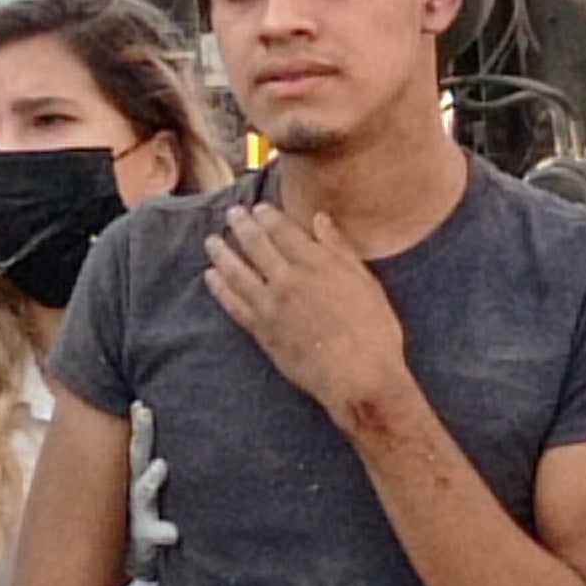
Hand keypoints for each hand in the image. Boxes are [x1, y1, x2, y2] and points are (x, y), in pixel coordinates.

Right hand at [126, 397, 177, 564]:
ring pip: (142, 494)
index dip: (141, 424)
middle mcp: (137, 492)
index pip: (140, 445)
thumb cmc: (149, 521)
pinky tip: (174, 532)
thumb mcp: (152, 494)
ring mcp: (140, 515)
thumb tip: (168, 437)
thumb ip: (158, 469)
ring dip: (150, 480)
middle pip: (138, 458)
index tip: (141, 401)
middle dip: (142, 433)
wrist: (137, 562)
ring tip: (162, 466)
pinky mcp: (146, 541)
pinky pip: (155, 535)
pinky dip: (164, 533)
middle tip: (143, 411)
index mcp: (141, 477)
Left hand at [204, 201, 411, 426]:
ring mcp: (271, 305)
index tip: (258, 208)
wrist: (358, 377)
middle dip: (242, 225)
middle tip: (232, 213)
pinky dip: (220, 288)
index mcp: (316, 264)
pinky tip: (211, 277)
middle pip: (257, 245)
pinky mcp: (262, 331)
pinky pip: (234, 304)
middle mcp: (289, 279)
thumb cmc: (373, 332)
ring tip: (212, 241)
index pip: (284, 231)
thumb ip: (340, 250)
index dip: (268, 216)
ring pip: (238, 271)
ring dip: (222, 253)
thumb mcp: (366, 284)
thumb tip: (320, 220)